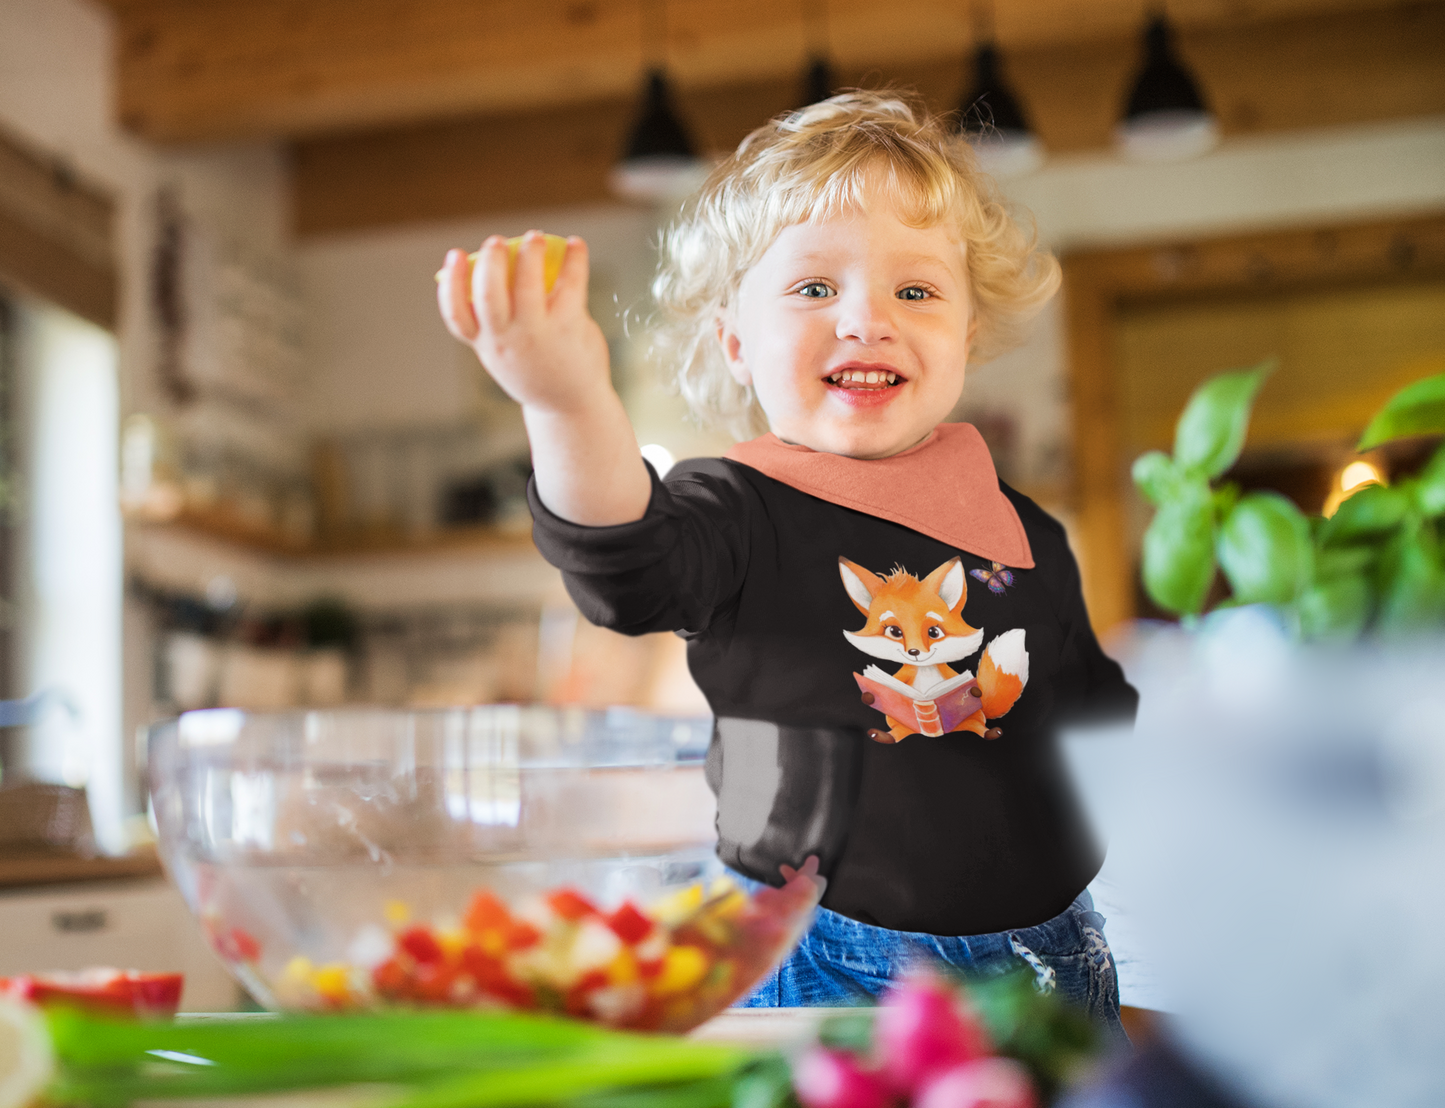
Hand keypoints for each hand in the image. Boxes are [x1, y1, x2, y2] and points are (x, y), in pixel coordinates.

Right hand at [437, 231, 611, 417]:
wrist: (571, 408)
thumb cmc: (539, 371)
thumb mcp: (508, 353)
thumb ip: (502, 320)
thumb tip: (506, 266)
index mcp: (487, 345)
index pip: (458, 315)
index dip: (452, 283)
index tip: (453, 255)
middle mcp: (507, 341)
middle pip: (488, 295)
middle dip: (490, 262)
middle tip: (496, 241)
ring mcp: (536, 335)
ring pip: (526, 285)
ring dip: (529, 254)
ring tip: (534, 237)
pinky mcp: (567, 328)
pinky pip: (569, 285)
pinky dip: (573, 260)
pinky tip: (575, 244)